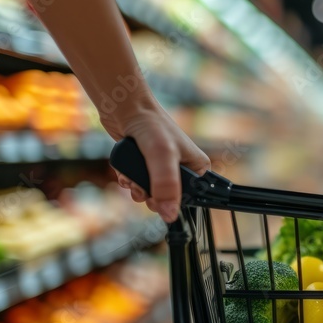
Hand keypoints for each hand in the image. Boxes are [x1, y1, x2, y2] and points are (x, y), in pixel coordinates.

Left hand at [106, 96, 210, 222]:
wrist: (125, 107)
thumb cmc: (150, 125)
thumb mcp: (162, 155)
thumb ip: (166, 185)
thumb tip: (170, 215)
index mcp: (198, 168)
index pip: (191, 198)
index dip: (173, 203)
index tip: (158, 199)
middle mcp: (182, 168)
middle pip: (167, 198)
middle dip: (151, 196)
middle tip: (142, 188)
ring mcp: (162, 167)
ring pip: (150, 193)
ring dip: (137, 189)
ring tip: (131, 179)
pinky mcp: (144, 165)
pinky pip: (137, 184)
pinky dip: (129, 181)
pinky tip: (124, 173)